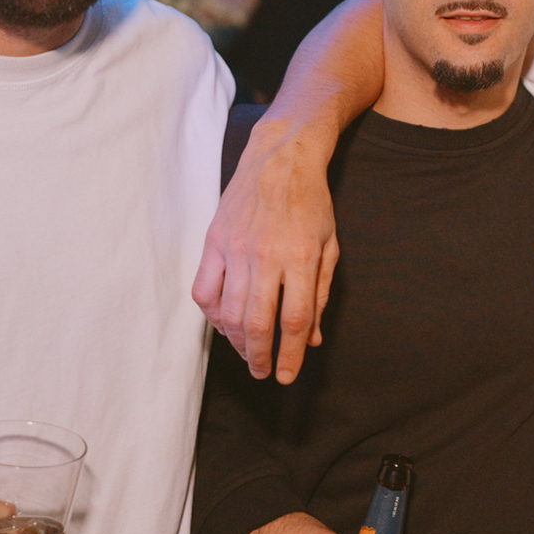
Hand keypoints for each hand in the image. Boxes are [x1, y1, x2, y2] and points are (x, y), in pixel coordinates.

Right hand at [194, 115, 339, 382]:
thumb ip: (320, 294)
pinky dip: (213, 315)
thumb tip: (313, 339)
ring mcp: (235, 249)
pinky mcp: (214, 242)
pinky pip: (204, 291)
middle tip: (263, 372)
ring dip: (236, 341)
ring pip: (228, 313)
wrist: (280, 158)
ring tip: (247, 351)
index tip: (288, 376)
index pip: (294, 320)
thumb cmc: (311, 202)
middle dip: (260, 357)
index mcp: (299, 257)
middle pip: (257, 323)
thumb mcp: (329, 246)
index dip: (291, 355)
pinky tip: (225, 323)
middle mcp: (265, 256)